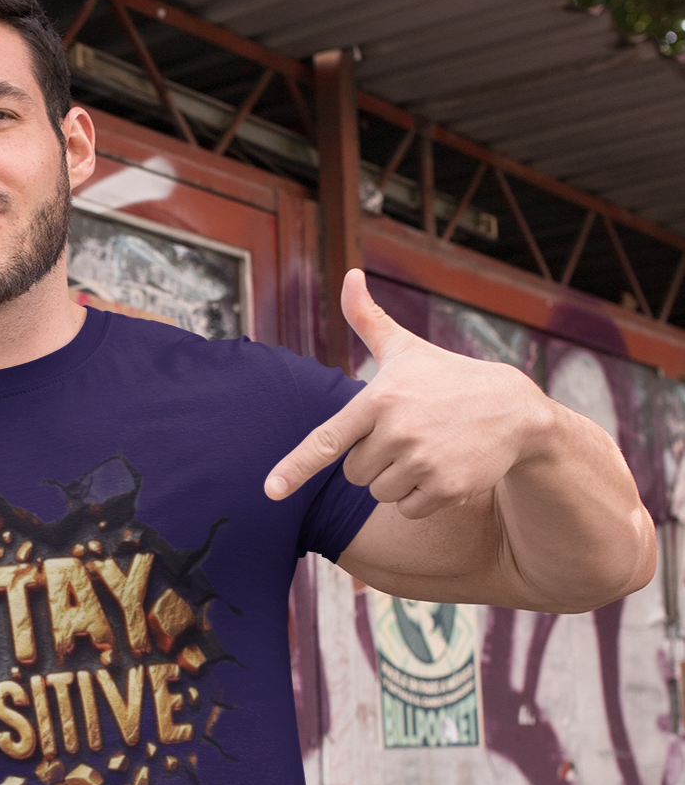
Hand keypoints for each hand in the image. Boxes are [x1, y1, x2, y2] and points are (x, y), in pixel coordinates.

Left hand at [265, 269, 551, 519]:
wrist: (513, 410)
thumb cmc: (446, 378)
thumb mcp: (406, 348)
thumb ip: (368, 319)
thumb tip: (349, 275)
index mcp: (379, 399)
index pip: (327, 440)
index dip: (295, 466)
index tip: (271, 490)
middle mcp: (398, 431)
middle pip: (353, 473)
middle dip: (373, 461)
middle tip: (407, 435)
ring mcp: (423, 461)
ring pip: (379, 493)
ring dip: (397, 480)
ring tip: (427, 449)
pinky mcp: (446, 488)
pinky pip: (408, 510)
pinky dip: (421, 498)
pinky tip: (443, 468)